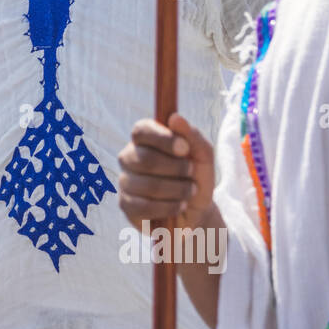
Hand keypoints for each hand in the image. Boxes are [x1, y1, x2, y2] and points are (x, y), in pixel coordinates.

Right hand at [116, 113, 215, 231]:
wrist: (197, 211)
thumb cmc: (196, 178)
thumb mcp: (203, 156)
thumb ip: (192, 136)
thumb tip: (175, 117)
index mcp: (145, 139)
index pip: (141, 130)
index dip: (162, 139)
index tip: (184, 149)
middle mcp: (130, 157)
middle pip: (144, 159)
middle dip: (176, 169)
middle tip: (191, 173)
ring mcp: (125, 181)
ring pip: (146, 185)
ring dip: (176, 190)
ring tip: (189, 192)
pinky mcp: (126, 205)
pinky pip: (144, 206)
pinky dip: (168, 207)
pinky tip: (179, 206)